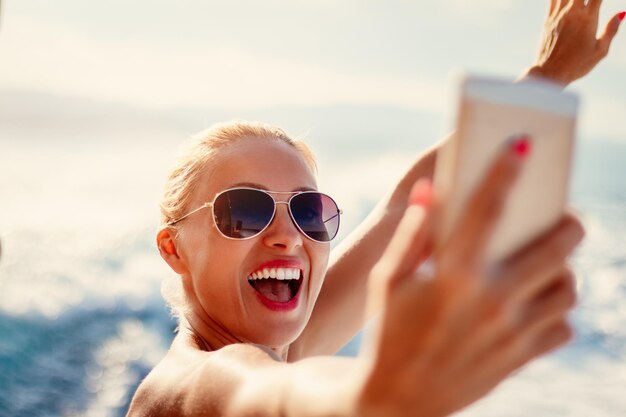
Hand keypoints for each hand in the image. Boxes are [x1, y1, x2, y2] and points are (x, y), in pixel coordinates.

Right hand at [357, 142, 583, 416]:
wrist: (396, 400)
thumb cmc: (387, 331)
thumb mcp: (388, 280)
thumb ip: (414, 232)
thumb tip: (430, 188)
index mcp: (453, 275)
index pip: (487, 209)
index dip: (505, 171)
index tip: (522, 144)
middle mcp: (491, 300)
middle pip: (556, 245)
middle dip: (566, 222)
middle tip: (561, 215)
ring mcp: (512, 332)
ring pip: (567, 287)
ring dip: (563, 268)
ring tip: (546, 260)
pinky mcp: (521, 358)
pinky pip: (561, 326)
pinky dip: (555, 309)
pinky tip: (534, 302)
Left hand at [524, 0, 623, 85]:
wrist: (549, 73)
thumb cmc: (576, 65)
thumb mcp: (600, 51)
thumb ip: (610, 31)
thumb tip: (621, 14)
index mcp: (588, 19)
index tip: (601, 1)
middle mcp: (572, 13)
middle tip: (592, 2)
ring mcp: (558, 15)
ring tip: (579, 2)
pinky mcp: (548, 20)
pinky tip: (565, 0)